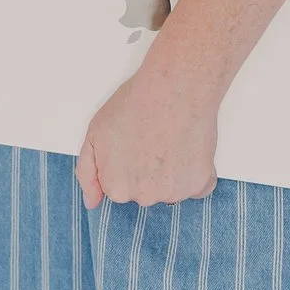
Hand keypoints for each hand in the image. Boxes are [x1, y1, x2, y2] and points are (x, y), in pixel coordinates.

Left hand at [74, 50, 220, 207]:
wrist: (174, 87)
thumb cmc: (136, 104)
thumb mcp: (94, 133)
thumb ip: (87, 172)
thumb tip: (91, 202)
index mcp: (117, 187)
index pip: (118, 188)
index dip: (123, 164)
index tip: (130, 145)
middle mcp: (145, 197)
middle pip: (144, 191)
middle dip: (146, 171)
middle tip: (149, 139)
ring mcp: (175, 193)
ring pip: (170, 189)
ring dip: (170, 172)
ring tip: (168, 140)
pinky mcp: (202, 184)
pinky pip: (196, 186)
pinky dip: (193, 171)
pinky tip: (186, 147)